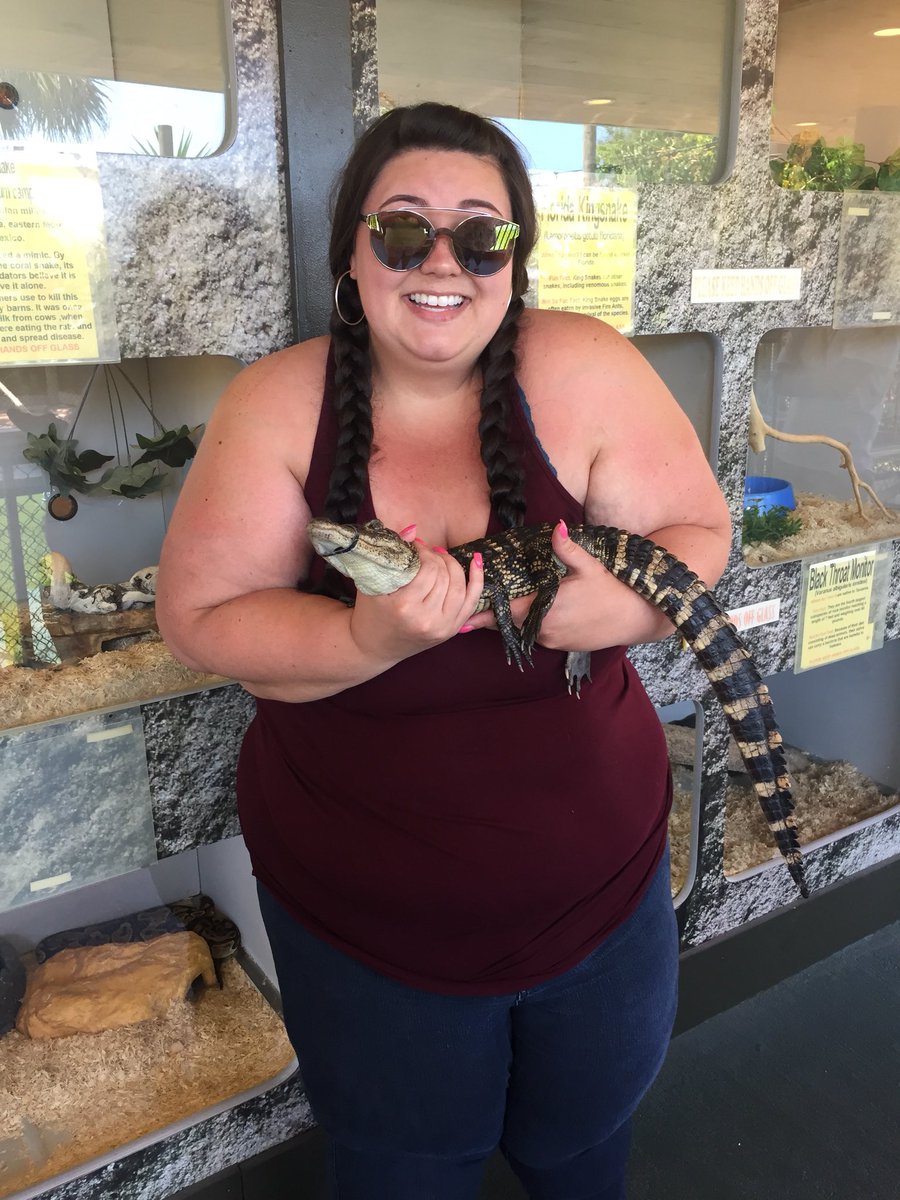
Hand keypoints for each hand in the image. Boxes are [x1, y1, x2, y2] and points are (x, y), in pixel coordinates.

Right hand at [348, 538, 484, 665]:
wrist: (374, 647)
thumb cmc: (370, 611)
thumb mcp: (373, 581)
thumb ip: (394, 552)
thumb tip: (414, 528)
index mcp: (404, 607)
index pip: (428, 570)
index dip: (424, 552)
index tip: (416, 547)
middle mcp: (426, 620)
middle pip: (445, 577)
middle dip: (437, 557)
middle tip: (426, 551)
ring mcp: (442, 628)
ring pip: (460, 587)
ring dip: (453, 566)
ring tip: (440, 558)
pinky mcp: (451, 631)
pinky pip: (471, 601)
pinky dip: (477, 580)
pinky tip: (476, 561)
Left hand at [472, 520, 666, 651]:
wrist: (634, 618)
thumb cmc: (610, 590)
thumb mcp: (589, 566)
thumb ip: (567, 548)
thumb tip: (557, 526)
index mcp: (545, 607)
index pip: (505, 613)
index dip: (485, 613)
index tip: (466, 616)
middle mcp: (544, 628)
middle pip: (509, 625)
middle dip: (493, 618)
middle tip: (472, 614)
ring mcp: (552, 640)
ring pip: (522, 632)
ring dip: (513, 621)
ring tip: (499, 610)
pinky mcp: (560, 647)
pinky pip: (537, 637)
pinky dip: (530, 627)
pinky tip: (531, 615)